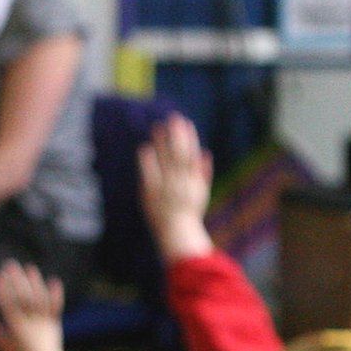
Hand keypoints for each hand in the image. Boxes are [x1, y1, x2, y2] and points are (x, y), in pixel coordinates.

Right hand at [0, 261, 66, 350]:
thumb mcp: (3, 348)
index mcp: (16, 327)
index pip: (7, 304)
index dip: (1, 289)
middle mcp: (30, 322)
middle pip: (22, 297)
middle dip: (15, 280)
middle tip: (10, 264)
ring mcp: (43, 322)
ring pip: (38, 299)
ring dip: (34, 282)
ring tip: (28, 268)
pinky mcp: (54, 324)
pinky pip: (55, 308)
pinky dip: (55, 294)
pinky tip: (54, 280)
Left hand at [138, 114, 214, 262]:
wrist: (178, 232)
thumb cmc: (189, 213)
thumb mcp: (201, 192)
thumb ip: (203, 172)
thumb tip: (206, 153)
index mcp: (195, 180)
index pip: (192, 155)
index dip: (189, 138)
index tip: (186, 123)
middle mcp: (182, 182)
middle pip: (180, 154)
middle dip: (177, 135)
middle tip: (173, 118)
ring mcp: (168, 187)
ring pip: (166, 161)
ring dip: (162, 144)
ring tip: (158, 128)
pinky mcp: (153, 193)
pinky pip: (151, 175)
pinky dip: (148, 162)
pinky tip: (144, 148)